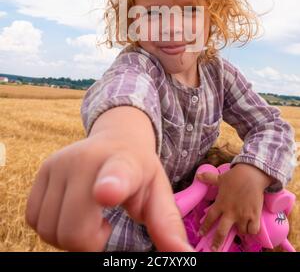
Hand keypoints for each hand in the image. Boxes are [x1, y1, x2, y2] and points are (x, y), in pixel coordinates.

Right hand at [26, 132, 193, 251]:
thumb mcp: (158, 193)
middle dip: (88, 244)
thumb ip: (166, 224)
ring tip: (89, 217)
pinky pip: (34, 219)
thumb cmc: (139, 171)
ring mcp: (59, 162)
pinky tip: (71, 211)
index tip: (108, 194)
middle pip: (73, 230)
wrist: (116, 138)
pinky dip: (52, 227)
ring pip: (49, 230)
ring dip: (69, 237)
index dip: (111, 186)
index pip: (116, 176)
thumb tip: (184, 255)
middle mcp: (86, 159)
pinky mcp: (43, 169)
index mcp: (125, 164)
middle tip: (105, 226)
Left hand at [196, 163, 272, 250]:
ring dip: (239, 231)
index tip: (201, 233)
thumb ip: (209, 178)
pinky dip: (251, 231)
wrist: (252, 174)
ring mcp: (243, 215)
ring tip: (239, 228)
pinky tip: (250, 229)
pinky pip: (252, 230)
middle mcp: (230, 212)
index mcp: (221, 203)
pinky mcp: (254, 216)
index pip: (210, 218)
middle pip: (222, 232)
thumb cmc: (235, 176)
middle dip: (217, 242)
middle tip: (214, 248)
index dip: (205, 227)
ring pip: (240, 231)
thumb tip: (198, 176)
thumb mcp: (220, 178)